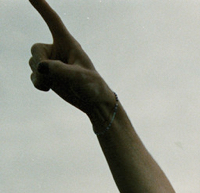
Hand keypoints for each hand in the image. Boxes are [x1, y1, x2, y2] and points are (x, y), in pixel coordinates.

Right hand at [28, 0, 113, 114]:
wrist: (94, 103)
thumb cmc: (92, 86)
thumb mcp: (79, 77)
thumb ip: (59, 70)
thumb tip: (40, 67)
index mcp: (68, 44)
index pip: (53, 21)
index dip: (42, 6)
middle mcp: (57, 50)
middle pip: (35, 49)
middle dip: (40, 63)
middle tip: (52, 75)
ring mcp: (51, 63)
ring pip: (32, 63)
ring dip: (41, 77)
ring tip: (56, 84)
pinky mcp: (48, 75)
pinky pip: (33, 76)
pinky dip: (38, 83)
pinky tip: (48, 88)